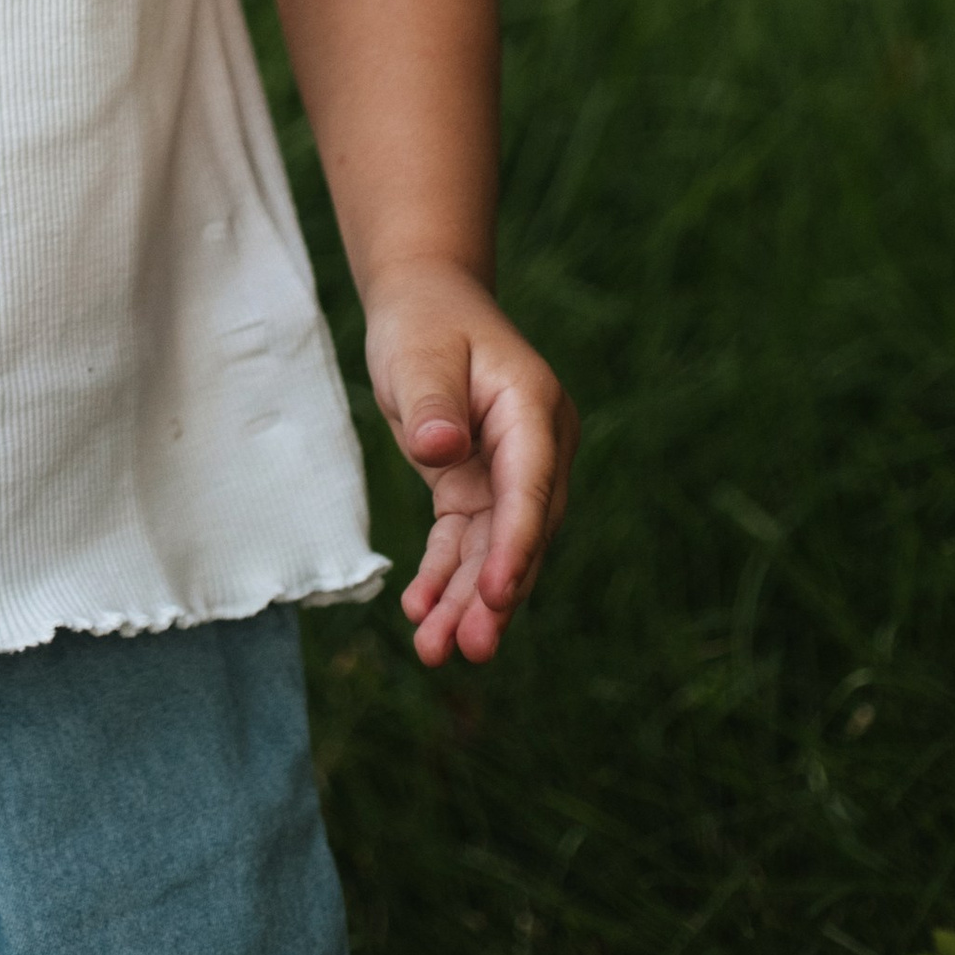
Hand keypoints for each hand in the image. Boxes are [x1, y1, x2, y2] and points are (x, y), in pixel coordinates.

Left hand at [364, 261, 577, 666]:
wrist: (426, 303)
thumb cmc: (425, 321)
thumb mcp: (419, 352)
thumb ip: (432, 400)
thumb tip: (442, 448)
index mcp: (533, 407)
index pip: (530, 487)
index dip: (515, 544)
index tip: (496, 595)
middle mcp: (534, 448)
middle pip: (520, 532)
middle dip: (493, 594)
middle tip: (470, 648)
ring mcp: (511, 473)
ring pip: (493, 549)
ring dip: (468, 600)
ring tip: (436, 652)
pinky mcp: (480, 488)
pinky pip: (466, 542)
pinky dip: (446, 576)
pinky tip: (421, 612)